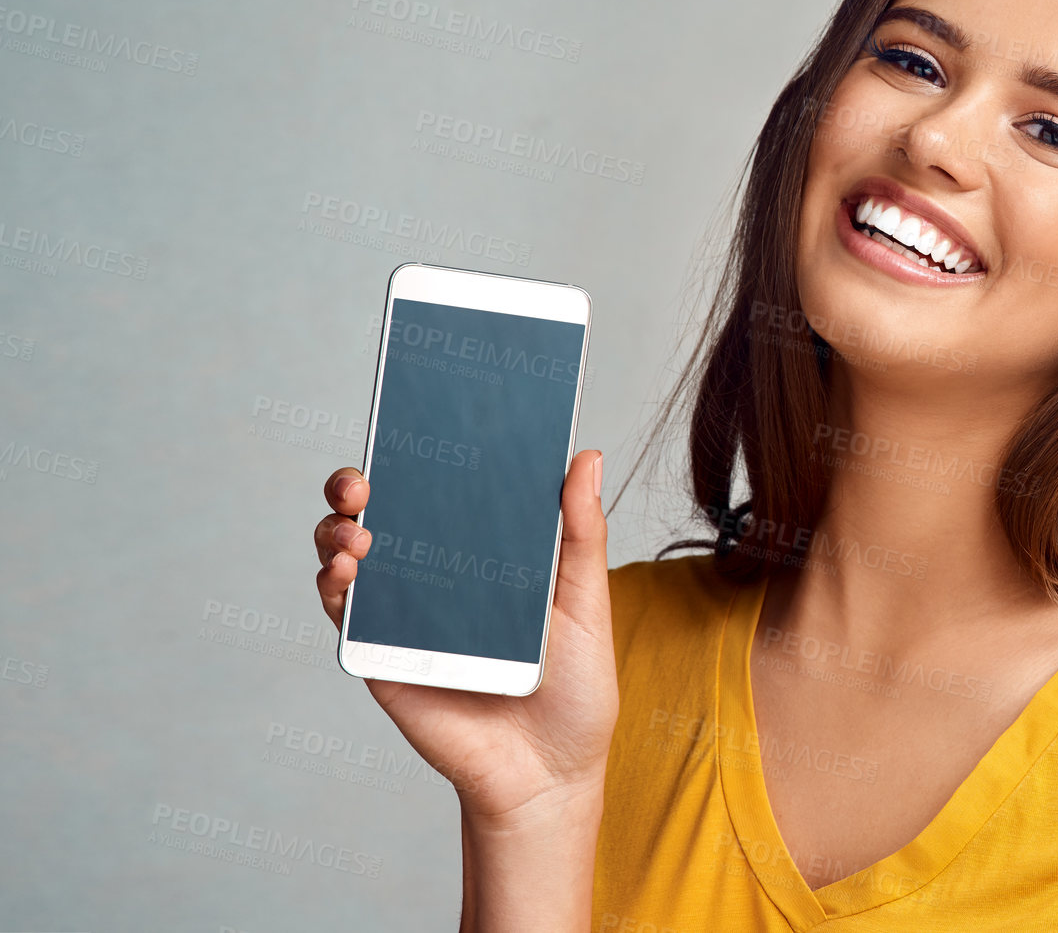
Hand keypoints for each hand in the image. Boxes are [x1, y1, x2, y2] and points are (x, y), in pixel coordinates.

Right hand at [312, 450, 619, 821]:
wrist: (549, 776)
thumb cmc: (574, 690)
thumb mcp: (587, 604)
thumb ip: (580, 534)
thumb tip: (585, 456)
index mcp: (485, 552)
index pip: (445, 487)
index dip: (423, 449)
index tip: (413, 416)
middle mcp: (437, 573)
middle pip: (382, 512)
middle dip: (356, 483)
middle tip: (363, 479)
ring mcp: (405, 612)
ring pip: (347, 554)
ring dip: (338, 532)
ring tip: (361, 532)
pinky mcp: (382, 656)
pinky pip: (345, 613)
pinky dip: (335, 587)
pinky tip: (348, 574)